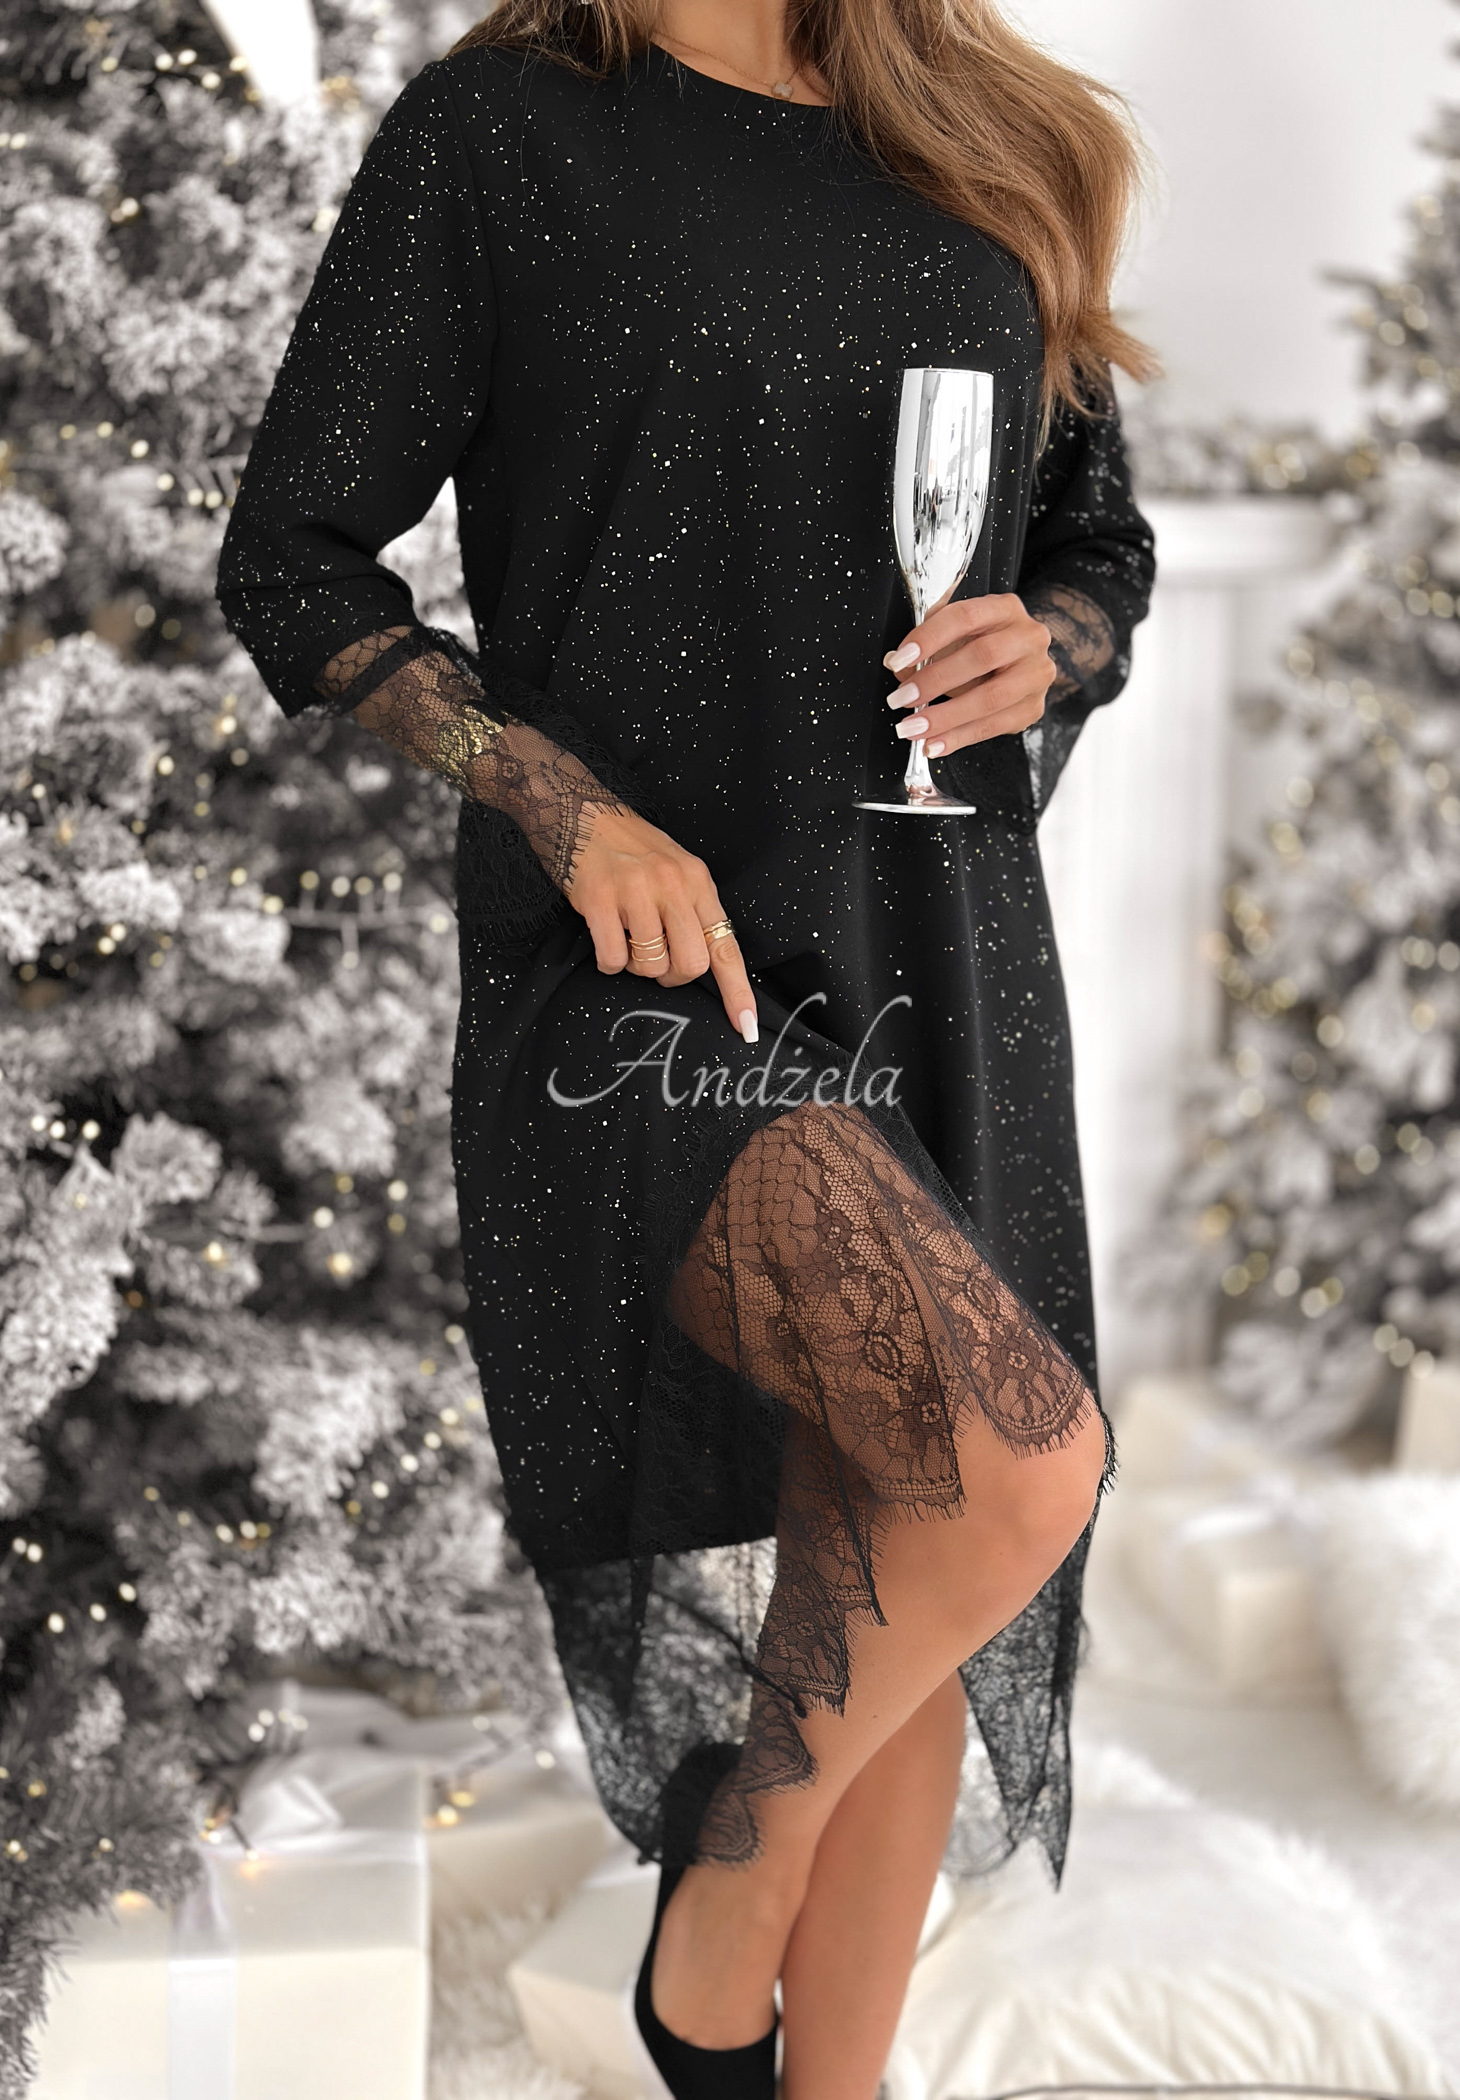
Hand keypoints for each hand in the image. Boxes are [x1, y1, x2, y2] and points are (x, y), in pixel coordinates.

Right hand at [565, 806, 758, 1043]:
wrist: (580, 812)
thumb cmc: (632, 849)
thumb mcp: (677, 869)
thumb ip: (693, 910)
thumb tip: (705, 961)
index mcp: (698, 882)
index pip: (726, 946)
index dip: (737, 992)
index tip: (747, 1028)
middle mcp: (672, 885)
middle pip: (691, 964)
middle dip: (674, 976)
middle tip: (657, 961)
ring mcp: (635, 892)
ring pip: (651, 965)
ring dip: (637, 965)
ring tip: (627, 937)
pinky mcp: (599, 900)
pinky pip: (614, 960)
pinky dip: (609, 962)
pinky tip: (605, 936)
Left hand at [881, 594, 1054, 756]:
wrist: (1021, 664)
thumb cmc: (982, 644)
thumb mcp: (954, 634)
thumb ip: (927, 646)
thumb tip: (897, 665)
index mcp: (1004, 609)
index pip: (964, 616)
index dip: (929, 638)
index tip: (899, 660)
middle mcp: (1028, 637)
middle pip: (981, 657)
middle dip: (935, 680)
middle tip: (901, 698)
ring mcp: (1036, 674)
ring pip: (990, 698)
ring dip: (945, 717)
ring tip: (912, 728)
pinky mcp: (1034, 707)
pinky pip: (994, 727)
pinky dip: (959, 738)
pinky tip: (934, 744)